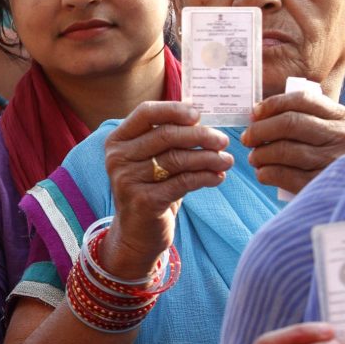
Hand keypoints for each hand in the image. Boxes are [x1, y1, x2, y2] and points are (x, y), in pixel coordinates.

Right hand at [102, 101, 233, 278]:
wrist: (136, 233)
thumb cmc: (150, 188)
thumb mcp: (151, 159)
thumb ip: (167, 137)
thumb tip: (200, 115)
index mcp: (117, 140)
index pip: (146, 113)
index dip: (174, 110)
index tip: (198, 115)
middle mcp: (118, 157)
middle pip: (166, 135)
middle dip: (199, 136)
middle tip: (223, 140)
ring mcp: (127, 180)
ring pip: (177, 159)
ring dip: (207, 158)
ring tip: (226, 160)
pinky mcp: (143, 201)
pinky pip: (182, 182)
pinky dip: (205, 177)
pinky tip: (218, 176)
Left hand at [242, 92, 344, 193]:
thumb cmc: (332, 152)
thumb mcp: (329, 129)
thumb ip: (303, 117)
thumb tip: (258, 114)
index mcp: (343, 117)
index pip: (301, 100)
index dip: (272, 104)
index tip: (254, 114)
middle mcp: (343, 137)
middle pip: (290, 124)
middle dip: (260, 130)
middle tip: (247, 138)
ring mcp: (335, 161)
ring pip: (285, 150)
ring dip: (261, 154)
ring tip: (254, 157)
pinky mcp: (323, 185)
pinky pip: (286, 175)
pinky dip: (267, 173)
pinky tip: (263, 173)